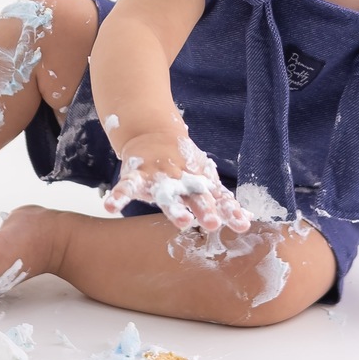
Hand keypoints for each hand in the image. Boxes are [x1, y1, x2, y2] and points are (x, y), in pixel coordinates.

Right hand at [104, 132, 250, 234]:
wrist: (153, 134)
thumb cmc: (184, 165)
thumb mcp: (204, 180)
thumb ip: (222, 202)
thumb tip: (247, 222)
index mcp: (200, 183)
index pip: (218, 198)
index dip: (229, 211)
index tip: (242, 225)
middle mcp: (182, 181)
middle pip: (196, 196)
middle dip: (205, 210)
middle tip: (213, 224)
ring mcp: (159, 178)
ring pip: (167, 194)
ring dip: (174, 209)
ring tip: (183, 223)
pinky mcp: (137, 175)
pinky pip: (127, 187)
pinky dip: (118, 196)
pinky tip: (111, 208)